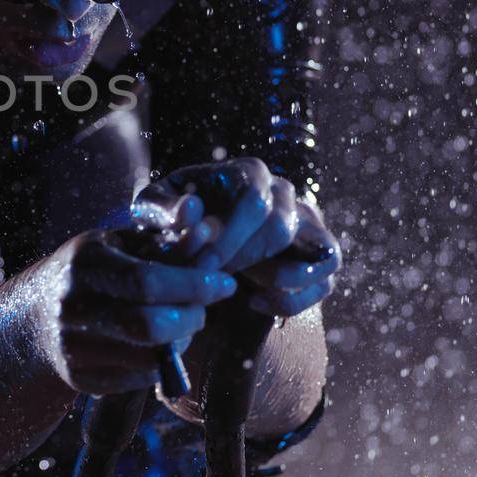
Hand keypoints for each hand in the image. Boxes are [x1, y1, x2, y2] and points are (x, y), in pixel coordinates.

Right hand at [30, 198, 238, 396]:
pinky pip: (139, 378)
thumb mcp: (124, 243)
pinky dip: (162, 362)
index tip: (226, 283)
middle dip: (191, 319)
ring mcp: (71, 346)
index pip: (146, 280)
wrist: (38, 313)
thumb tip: (205, 224)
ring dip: (181, 341)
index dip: (193, 284)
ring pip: (148, 357)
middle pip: (147, 325)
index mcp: (83, 261)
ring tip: (184, 323)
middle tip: (204, 310)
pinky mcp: (78, 378)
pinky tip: (160, 343)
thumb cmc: (98, 269)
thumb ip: (167, 237)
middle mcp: (71, 305)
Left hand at [140, 158, 339, 317]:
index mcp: (249, 173)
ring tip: (233, 286)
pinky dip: (290, 300)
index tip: (203, 264)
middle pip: (280, 228)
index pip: (252, 201)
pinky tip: (254, 303)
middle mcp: (284, 193)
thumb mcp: (154, 211)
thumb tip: (190, 211)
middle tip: (211, 280)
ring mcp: (307, 224)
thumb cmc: (173, 219)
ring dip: (270, 278)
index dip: (228, 237)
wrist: (197, 240)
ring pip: (311, 254)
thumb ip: (163, 210)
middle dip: (243, 261)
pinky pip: (322, 283)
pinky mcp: (319, 257)